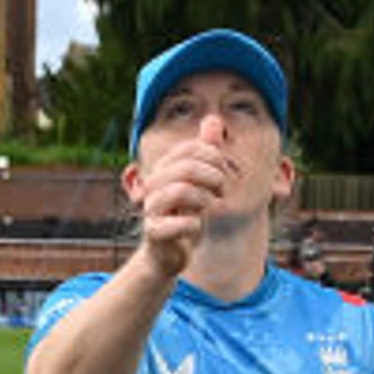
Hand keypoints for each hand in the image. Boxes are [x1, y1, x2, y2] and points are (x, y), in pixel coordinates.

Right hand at [131, 131, 225, 277]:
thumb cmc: (185, 214)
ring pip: (182, 191)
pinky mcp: (154, 232)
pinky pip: (182, 223)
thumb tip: (214, 120)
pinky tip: (196, 228)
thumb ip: (206, 151)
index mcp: (164, 167)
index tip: (222, 173)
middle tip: (220, 192)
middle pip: (188, 167)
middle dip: (213, 178)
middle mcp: (154, 183)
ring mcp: (151, 207)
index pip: (192, 148)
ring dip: (205, 200)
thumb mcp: (200, 181)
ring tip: (209, 207)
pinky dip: (196, 225)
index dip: (214, 158)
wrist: (167, 254)